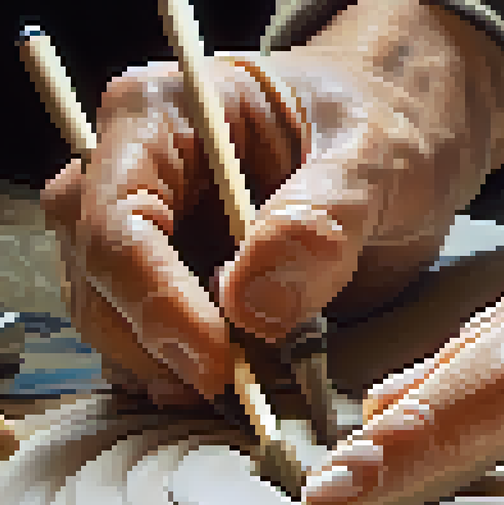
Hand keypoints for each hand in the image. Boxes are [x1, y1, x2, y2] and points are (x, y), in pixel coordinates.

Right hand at [41, 0, 503, 404]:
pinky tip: (241, 388)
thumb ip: (321, 220)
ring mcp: (141, 231)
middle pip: (97, 279)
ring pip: (110, 321)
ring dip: (168, 370)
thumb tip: (254, 306)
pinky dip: (184, 377)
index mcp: (158, 113)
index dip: (154, 302)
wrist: (406, 139)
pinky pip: (147, 345)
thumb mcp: (377, 159)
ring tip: (250, 389)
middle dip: (157, 346)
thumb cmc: (388, 123)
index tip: (214, 363)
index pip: (116, 221)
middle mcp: (127, 170)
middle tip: (241, 391)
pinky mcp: (166, 282)